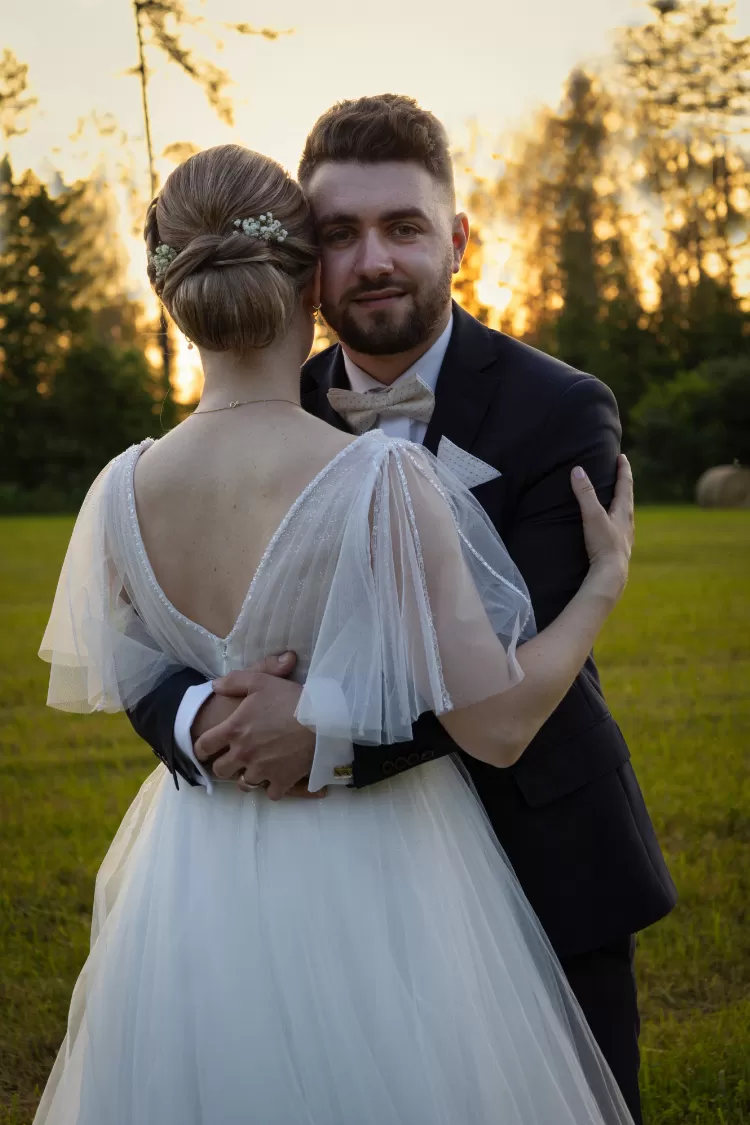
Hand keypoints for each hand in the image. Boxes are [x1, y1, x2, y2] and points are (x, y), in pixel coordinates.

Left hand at [193, 653, 321, 800]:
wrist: (322, 719)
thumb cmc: (290, 698)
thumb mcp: (260, 681)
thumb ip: (235, 681)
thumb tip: (215, 686)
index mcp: (234, 730)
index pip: (204, 746)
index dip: (201, 748)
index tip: (206, 750)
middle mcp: (243, 754)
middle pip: (220, 770)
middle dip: (224, 766)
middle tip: (233, 760)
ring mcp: (262, 770)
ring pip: (244, 784)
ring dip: (248, 777)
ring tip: (256, 770)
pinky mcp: (281, 781)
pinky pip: (271, 793)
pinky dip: (273, 788)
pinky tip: (277, 779)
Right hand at [571, 453, 633, 601]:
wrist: (611, 575)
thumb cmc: (604, 544)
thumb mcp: (592, 516)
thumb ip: (584, 494)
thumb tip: (577, 470)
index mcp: (623, 511)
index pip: (625, 485)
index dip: (623, 469)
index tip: (622, 457)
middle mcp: (627, 522)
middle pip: (628, 498)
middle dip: (624, 484)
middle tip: (621, 473)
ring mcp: (625, 536)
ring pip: (625, 514)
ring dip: (621, 503)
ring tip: (616, 498)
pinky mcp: (618, 549)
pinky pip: (619, 528)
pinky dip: (616, 520)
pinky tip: (611, 527)